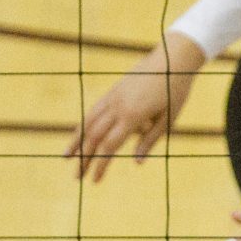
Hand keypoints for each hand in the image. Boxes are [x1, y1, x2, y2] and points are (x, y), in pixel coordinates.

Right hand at [67, 34, 205, 182]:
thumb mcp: (168, 120)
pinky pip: (92, 110)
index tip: (94, 181)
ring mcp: (112, 97)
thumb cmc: (174, 91)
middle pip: (94, 137)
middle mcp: (117, 106)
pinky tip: (78, 136)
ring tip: (66, 158)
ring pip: (87, 121)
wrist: (171, 59)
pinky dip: (82, 125)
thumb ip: (150, 141)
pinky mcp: (112, 91)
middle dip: (84, 158)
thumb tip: (136, 163)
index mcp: (132, 116)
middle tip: (76, 178)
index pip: (110, 146)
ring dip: (76, 142)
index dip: (100, 165)